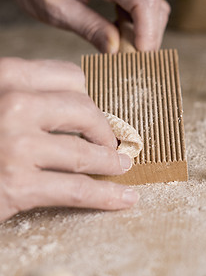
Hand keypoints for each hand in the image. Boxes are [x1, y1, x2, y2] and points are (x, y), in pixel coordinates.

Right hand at [0, 58, 137, 221]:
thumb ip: (24, 97)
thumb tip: (78, 105)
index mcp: (5, 77)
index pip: (69, 77)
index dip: (89, 97)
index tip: (96, 113)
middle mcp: (11, 105)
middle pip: (85, 110)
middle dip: (104, 129)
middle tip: (111, 141)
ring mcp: (15, 145)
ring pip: (86, 152)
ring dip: (111, 161)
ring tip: (121, 165)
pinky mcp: (18, 186)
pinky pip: (78, 189)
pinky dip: (108, 196)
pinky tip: (124, 198)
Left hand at [9, 0, 170, 52]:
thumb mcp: (55, 7)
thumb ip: (88, 27)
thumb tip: (116, 51)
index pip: (143, 1)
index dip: (147, 30)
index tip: (140, 55)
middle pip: (154, 5)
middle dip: (148, 36)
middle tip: (132, 60)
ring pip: (153, 6)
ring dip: (145, 31)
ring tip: (125, 50)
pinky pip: (141, 4)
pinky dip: (137, 23)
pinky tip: (120, 35)